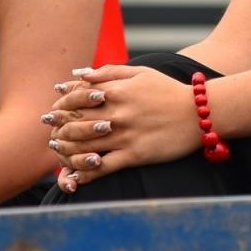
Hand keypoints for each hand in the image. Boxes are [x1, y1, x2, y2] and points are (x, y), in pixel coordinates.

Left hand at [41, 65, 202, 190]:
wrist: (200, 113)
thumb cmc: (168, 90)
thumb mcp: (139, 72)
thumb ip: (107, 72)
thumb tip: (78, 73)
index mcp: (117, 91)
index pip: (77, 98)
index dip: (61, 105)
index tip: (53, 111)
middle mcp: (117, 114)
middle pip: (76, 122)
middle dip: (59, 127)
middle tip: (50, 132)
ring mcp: (125, 136)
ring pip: (85, 146)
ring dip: (66, 151)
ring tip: (57, 152)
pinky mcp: (135, 155)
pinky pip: (104, 167)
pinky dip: (85, 173)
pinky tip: (73, 178)